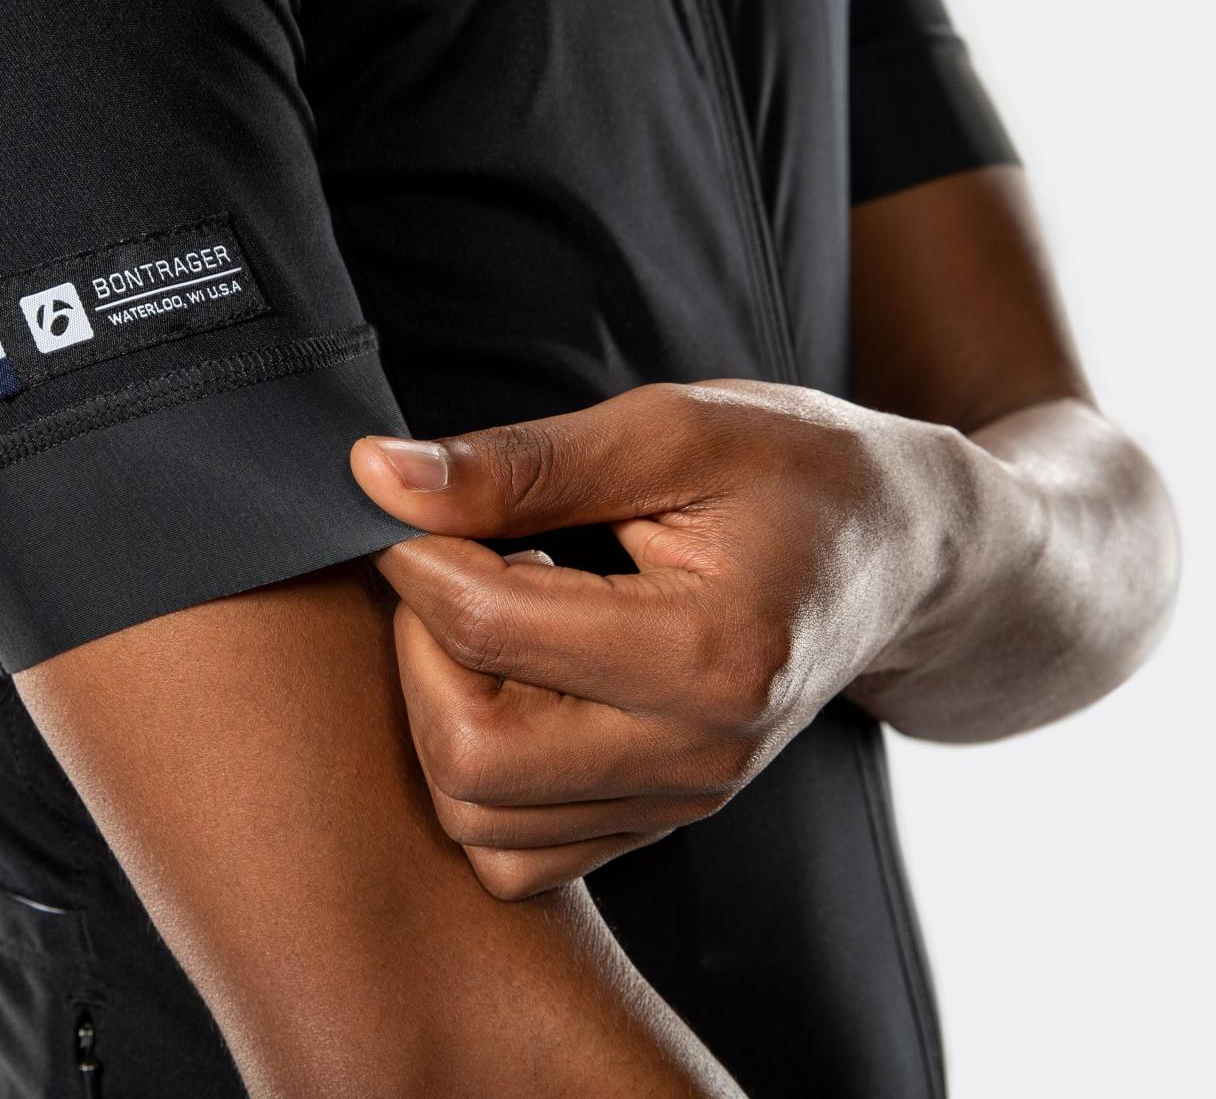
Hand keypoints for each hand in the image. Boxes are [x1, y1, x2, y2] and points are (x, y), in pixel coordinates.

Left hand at [351, 382, 970, 898]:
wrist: (903, 552)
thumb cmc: (798, 472)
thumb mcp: (672, 429)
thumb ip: (521, 462)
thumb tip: (377, 477)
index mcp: (710, 651)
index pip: (487, 628)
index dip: (417, 556)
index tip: (414, 505)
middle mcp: (698, 753)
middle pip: (467, 753)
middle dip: (419, 652)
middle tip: (452, 569)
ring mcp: (683, 801)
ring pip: (477, 818)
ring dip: (443, 713)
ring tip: (494, 623)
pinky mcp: (663, 820)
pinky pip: (518, 851)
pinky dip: (481, 777)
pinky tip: (517, 684)